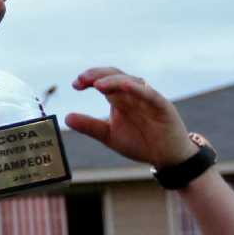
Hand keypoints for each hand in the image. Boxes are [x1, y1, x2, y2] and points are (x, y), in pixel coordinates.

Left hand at [62, 68, 198, 168]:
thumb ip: (90, 126)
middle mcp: (134, 95)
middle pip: (115, 76)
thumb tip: (66, 117)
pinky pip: (149, 94)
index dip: (90, 79)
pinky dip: (137, 88)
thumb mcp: (109, 136)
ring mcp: (148, 99)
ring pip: (131, 81)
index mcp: (120, 99)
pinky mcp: (162, 106)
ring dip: (114, 80)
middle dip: (97, 75)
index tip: (75, 85)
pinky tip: (124, 86)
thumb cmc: (141, 143)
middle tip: (81, 80)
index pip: (104, 81)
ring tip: (97, 85)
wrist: (167, 158)